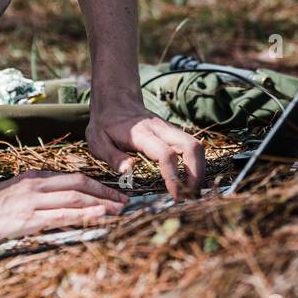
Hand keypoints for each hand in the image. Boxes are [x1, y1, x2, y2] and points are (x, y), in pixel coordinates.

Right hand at [0, 171, 127, 248]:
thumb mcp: (20, 189)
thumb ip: (42, 190)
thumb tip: (68, 195)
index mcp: (36, 177)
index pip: (74, 177)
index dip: (97, 185)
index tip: (113, 192)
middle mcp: (38, 186)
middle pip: (79, 185)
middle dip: (105, 193)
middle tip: (123, 200)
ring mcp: (34, 202)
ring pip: (74, 199)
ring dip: (100, 204)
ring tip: (118, 210)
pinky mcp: (30, 220)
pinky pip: (62, 216)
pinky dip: (83, 214)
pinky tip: (99, 215)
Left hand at [86, 102, 204, 199]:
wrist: (115, 100)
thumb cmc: (105, 124)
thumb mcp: (98, 140)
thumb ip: (113, 157)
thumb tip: (128, 171)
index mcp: (142, 134)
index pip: (166, 154)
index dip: (173, 176)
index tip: (175, 196)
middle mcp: (161, 130)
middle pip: (192, 147)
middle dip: (196, 174)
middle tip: (190, 197)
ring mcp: (170, 130)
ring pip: (196, 146)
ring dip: (199, 170)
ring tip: (192, 192)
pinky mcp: (174, 133)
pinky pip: (192, 147)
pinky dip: (197, 165)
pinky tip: (190, 181)